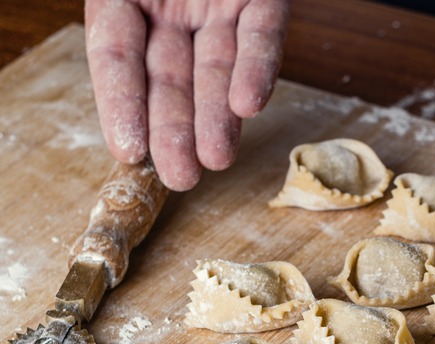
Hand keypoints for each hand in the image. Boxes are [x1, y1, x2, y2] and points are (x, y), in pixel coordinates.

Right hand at [85, 0, 288, 190]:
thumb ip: (117, 23)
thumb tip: (111, 59)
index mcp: (129, 3)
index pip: (116, 56)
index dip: (121, 104)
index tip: (129, 153)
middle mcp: (173, 10)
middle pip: (171, 77)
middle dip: (175, 130)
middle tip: (180, 176)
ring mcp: (220, 8)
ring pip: (218, 68)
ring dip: (218, 117)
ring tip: (217, 158)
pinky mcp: (265, 1)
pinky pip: (263, 34)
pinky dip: (258, 70)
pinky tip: (247, 106)